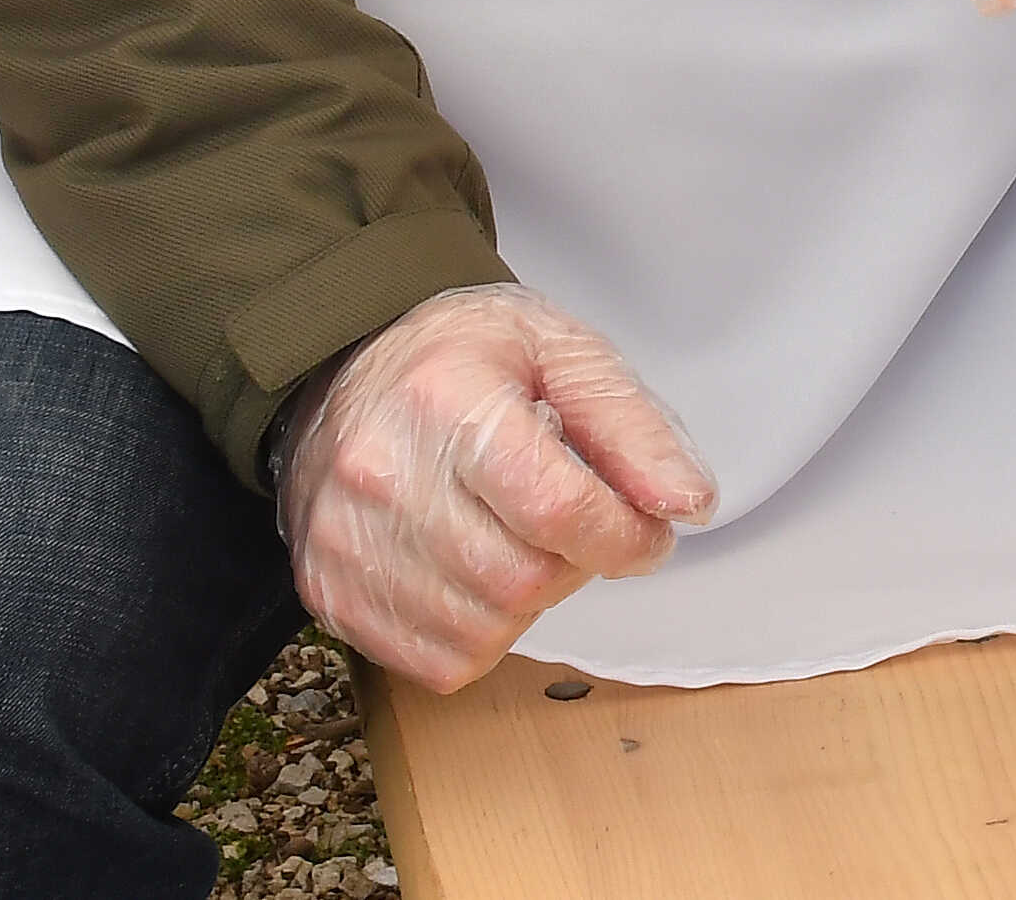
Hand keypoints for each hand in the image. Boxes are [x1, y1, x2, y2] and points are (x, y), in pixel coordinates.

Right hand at [275, 283, 713, 691]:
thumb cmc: (467, 357)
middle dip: (576, 563)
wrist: (351, 364)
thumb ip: (636, 430)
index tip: (647, 533)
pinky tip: (477, 573)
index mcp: (447, 400)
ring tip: (519, 538)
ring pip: (482, 630)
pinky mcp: (328, 592)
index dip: (624, 537)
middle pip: (521, 579)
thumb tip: (688, 503)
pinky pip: (435, 661)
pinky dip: (480, 633)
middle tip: (576, 523)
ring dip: (529, 601)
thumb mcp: (567, 354)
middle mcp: (381, 475)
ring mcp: (344, 541)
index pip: (555, 507)